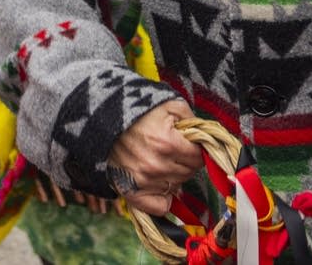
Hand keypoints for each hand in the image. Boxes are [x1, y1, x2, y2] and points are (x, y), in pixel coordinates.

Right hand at [107, 99, 198, 216]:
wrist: (104, 120)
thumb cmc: (139, 111)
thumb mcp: (169, 104)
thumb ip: (192, 119)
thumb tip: (207, 136)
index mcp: (167, 144)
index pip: (198, 158)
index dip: (196, 149)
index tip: (187, 143)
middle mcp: (156, 166)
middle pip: (189, 173)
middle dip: (186, 161)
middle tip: (174, 150)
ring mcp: (143, 181)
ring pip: (177, 187)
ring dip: (174, 176)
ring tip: (162, 161)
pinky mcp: (131, 192)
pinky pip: (160, 207)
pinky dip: (164, 198)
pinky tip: (160, 183)